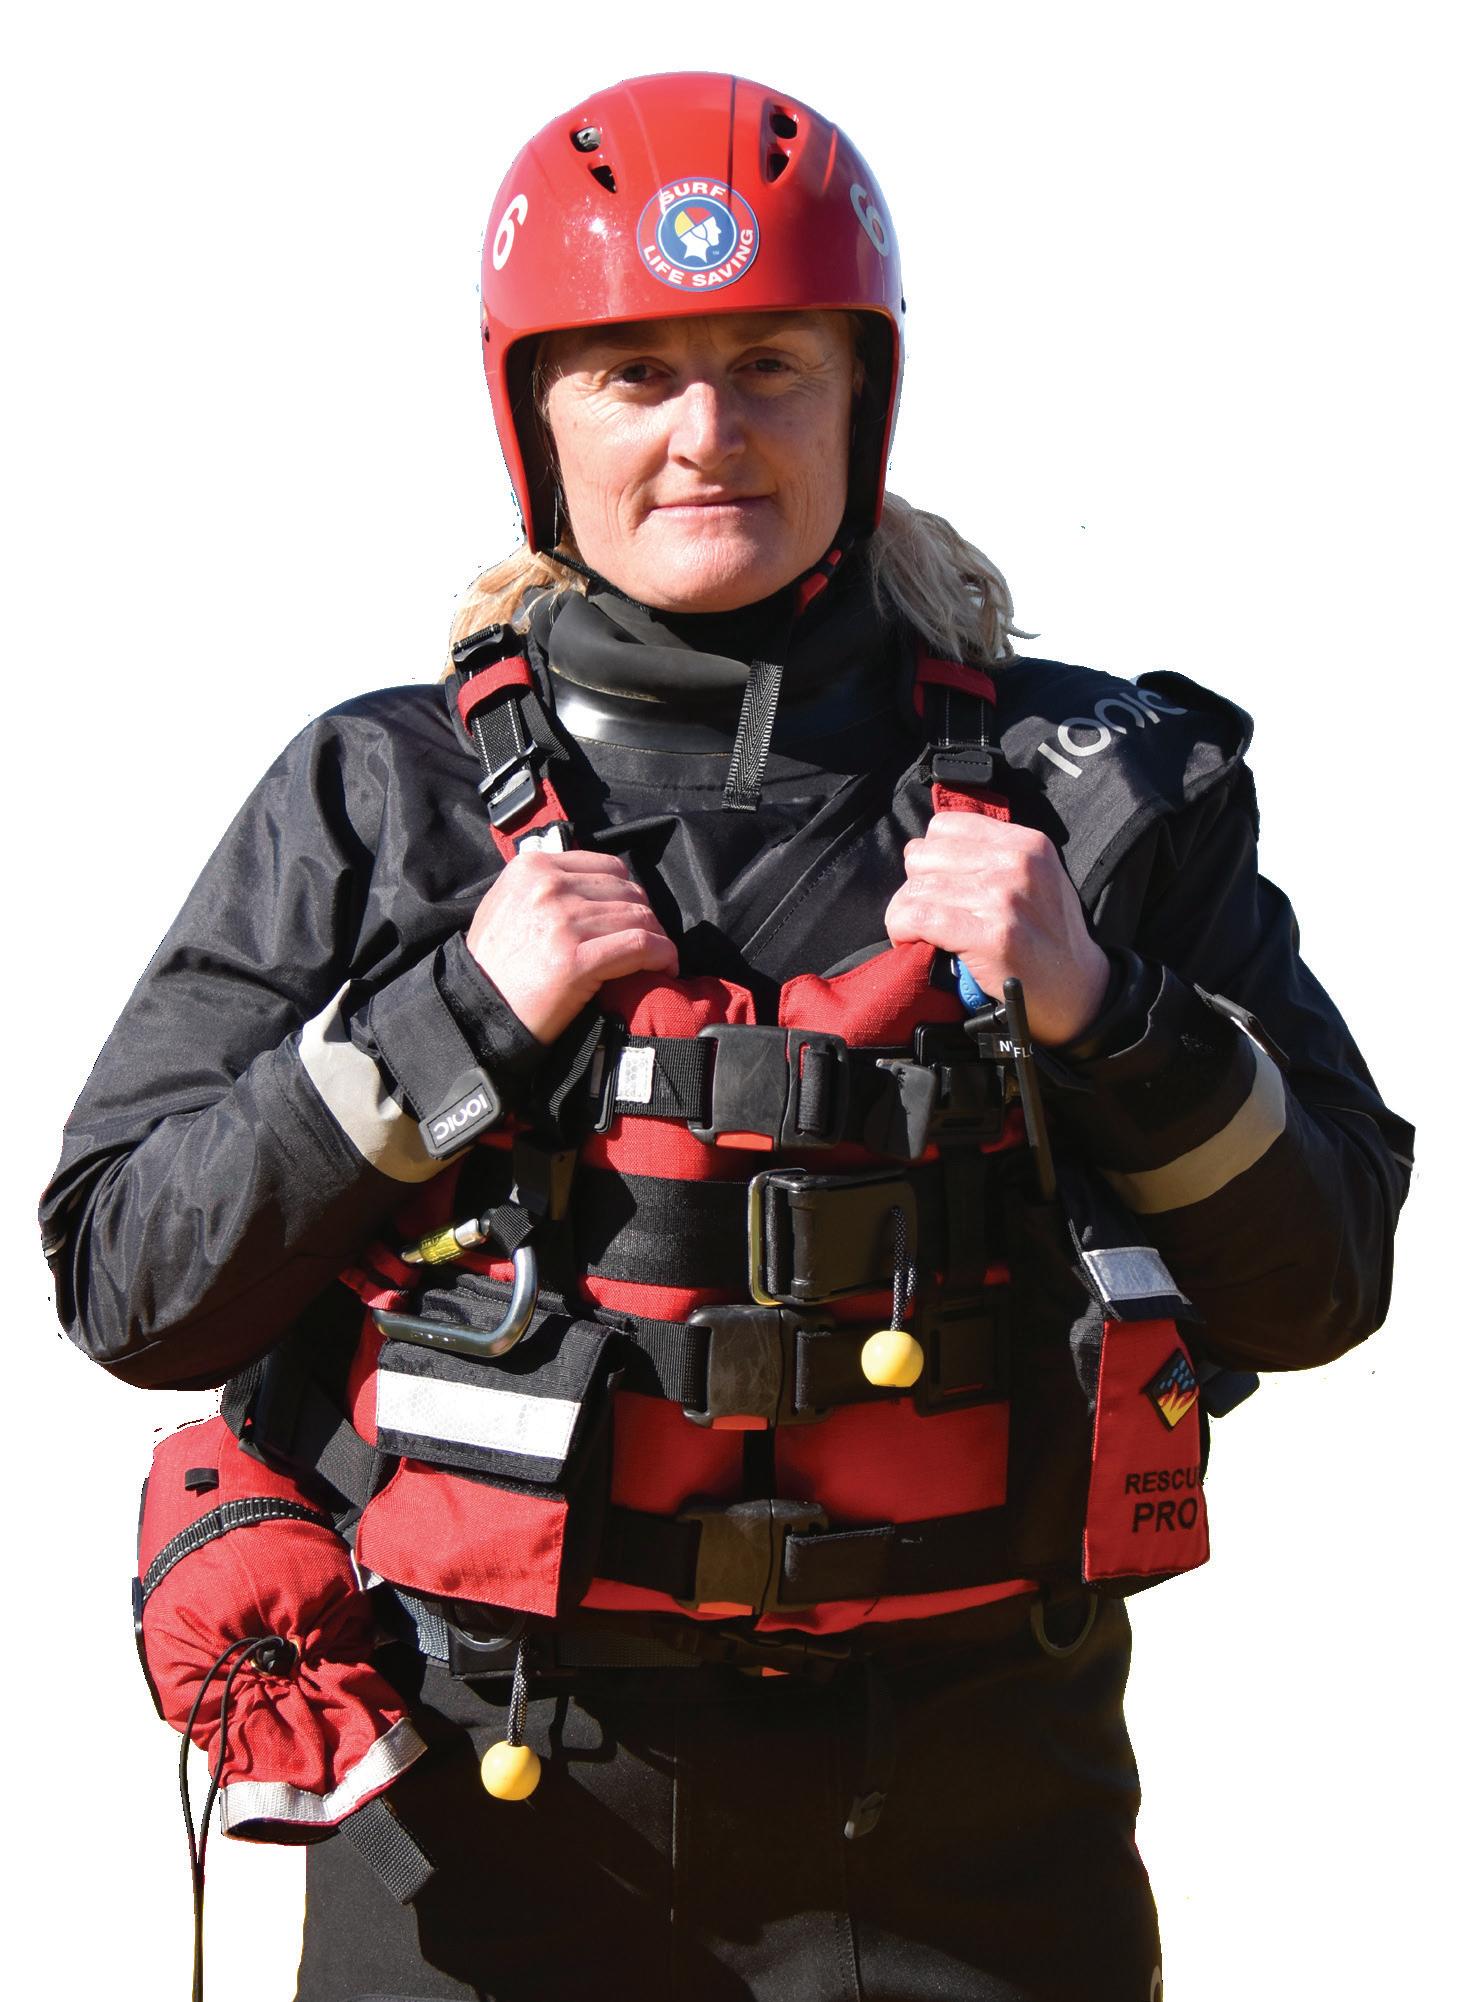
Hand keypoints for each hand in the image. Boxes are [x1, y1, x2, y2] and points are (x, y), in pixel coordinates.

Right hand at [466, 849, 678, 1044]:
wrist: (475, 1012)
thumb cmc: (494, 966)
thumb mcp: (507, 905)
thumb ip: (546, 886)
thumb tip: (597, 885)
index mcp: (532, 867)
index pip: (608, 867)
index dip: (629, 895)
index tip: (631, 919)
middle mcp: (548, 886)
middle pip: (629, 891)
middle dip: (645, 919)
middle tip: (648, 946)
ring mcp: (563, 921)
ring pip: (639, 917)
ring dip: (657, 940)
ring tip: (656, 961)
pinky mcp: (576, 959)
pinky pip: (640, 946)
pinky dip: (662, 956)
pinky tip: (663, 970)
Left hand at [885, 812, 1110, 1045]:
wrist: (1077, 989)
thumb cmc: (1047, 935)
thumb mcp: (1035, 877)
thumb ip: (989, 856)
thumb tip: (919, 848)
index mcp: (1026, 842)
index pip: (943, 827)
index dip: (930, 858)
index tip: (936, 884)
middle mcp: (1017, 863)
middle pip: (923, 857)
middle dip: (916, 887)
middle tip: (927, 913)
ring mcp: (1004, 898)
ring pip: (916, 890)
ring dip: (905, 914)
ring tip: (918, 931)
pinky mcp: (991, 936)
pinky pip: (919, 919)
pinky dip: (903, 930)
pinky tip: (910, 941)